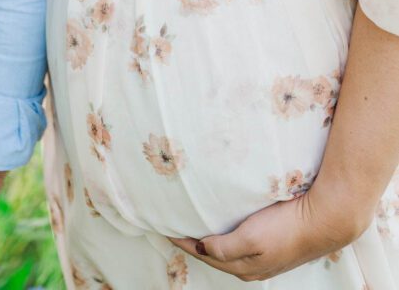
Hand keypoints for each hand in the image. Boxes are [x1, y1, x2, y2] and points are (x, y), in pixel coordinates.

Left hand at [170, 183, 370, 281]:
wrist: (323, 221)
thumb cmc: (286, 227)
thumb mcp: (251, 238)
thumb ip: (224, 247)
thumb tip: (202, 247)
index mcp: (243, 267)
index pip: (204, 254)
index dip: (183, 240)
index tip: (164, 227)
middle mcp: (250, 266)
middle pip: (213, 255)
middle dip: (193, 242)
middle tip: (174, 226)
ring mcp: (263, 257)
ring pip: (226, 250)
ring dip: (208, 239)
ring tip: (193, 225)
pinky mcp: (272, 245)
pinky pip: (239, 243)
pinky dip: (224, 236)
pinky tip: (222, 226)